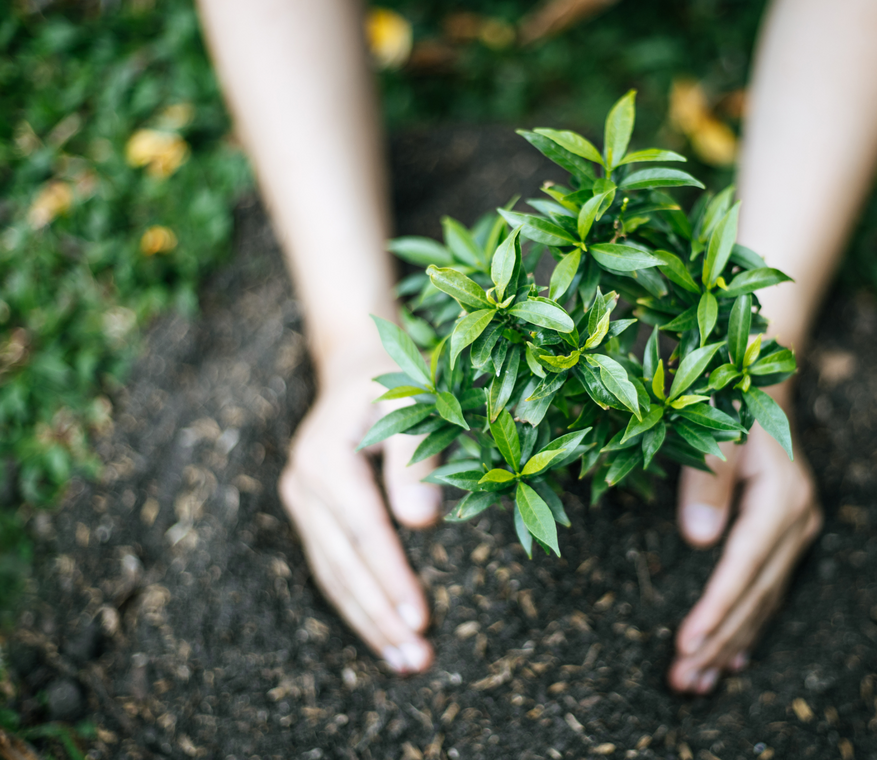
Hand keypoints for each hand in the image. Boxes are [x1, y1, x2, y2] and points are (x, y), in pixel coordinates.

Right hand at [278, 354, 442, 673]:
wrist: (356, 365)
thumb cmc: (395, 381)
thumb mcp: (413, 402)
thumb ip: (416, 459)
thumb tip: (421, 523)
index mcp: (326, 457)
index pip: (363, 531)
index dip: (392, 578)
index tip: (421, 620)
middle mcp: (304, 484)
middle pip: (343, 564)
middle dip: (380, 616)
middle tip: (417, 660)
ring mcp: (302, 502)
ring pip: (332, 575)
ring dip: (367, 622)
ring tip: (405, 663)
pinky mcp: (311, 514)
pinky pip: (331, 567)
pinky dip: (356, 603)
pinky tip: (382, 635)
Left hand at [668, 391, 821, 693]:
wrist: (764, 387)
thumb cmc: (731, 404)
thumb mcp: (715, 434)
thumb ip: (708, 484)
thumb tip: (699, 542)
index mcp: (781, 500)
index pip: (743, 569)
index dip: (715, 610)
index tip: (686, 646)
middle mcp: (797, 522)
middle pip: (755, 595)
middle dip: (718, 641)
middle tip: (682, 682)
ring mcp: (798, 530)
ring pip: (763, 600)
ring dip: (731, 644)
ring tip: (698, 683)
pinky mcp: (790, 534)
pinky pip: (769, 591)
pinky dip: (749, 626)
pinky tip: (734, 659)